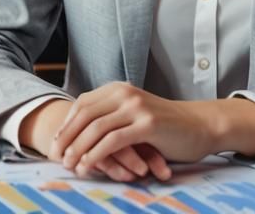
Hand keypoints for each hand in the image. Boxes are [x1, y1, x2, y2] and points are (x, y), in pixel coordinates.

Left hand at [20, 97, 170, 182]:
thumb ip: (113, 116)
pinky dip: (96, 154)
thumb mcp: (135, 114)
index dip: (66, 124)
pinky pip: (113, 140)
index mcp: (120, 88)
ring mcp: (137, 107)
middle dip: (66, 137)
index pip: (83, 103)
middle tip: (55, 156)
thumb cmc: (166, 126)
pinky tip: (88, 165)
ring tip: (69, 164)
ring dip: (78, 148)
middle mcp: (126, 93)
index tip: (55, 143)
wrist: (199, 126)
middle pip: (85, 114)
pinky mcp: (147, 125)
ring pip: (96, 128)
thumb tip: (81, 134)